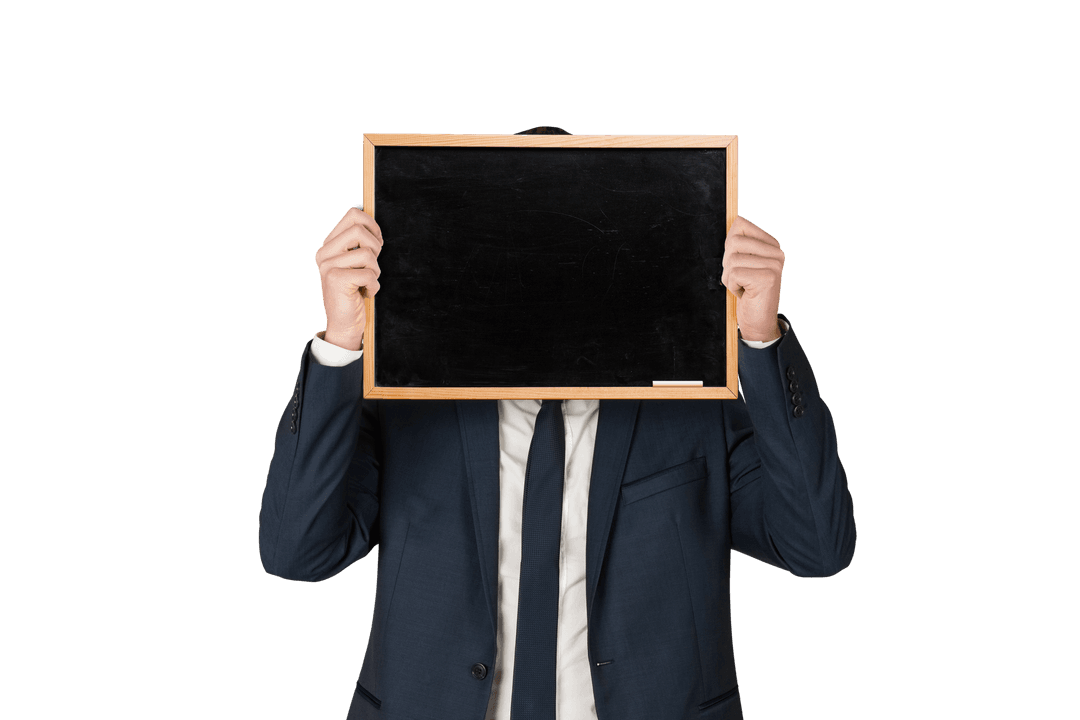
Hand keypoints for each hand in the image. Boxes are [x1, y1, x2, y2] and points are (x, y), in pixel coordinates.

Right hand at [315, 206, 383, 350]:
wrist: (344, 324)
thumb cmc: (354, 293)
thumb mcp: (356, 263)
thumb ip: (359, 244)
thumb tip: (371, 221)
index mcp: (329, 245)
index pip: (353, 215)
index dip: (372, 225)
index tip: (378, 242)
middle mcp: (324, 253)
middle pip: (359, 229)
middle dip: (375, 247)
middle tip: (372, 266)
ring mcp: (328, 265)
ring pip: (367, 253)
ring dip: (375, 271)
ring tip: (366, 282)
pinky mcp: (335, 279)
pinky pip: (369, 273)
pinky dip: (374, 286)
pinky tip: (365, 293)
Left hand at [721, 216, 783, 341]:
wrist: (758, 323)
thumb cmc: (748, 293)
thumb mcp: (742, 264)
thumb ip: (739, 244)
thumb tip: (735, 220)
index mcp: (772, 246)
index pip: (740, 224)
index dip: (729, 246)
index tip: (739, 264)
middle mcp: (777, 253)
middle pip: (734, 241)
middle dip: (728, 263)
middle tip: (740, 279)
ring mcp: (774, 265)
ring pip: (732, 258)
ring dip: (729, 277)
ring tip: (742, 286)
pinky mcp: (767, 278)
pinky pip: (734, 274)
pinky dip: (732, 286)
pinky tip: (744, 293)